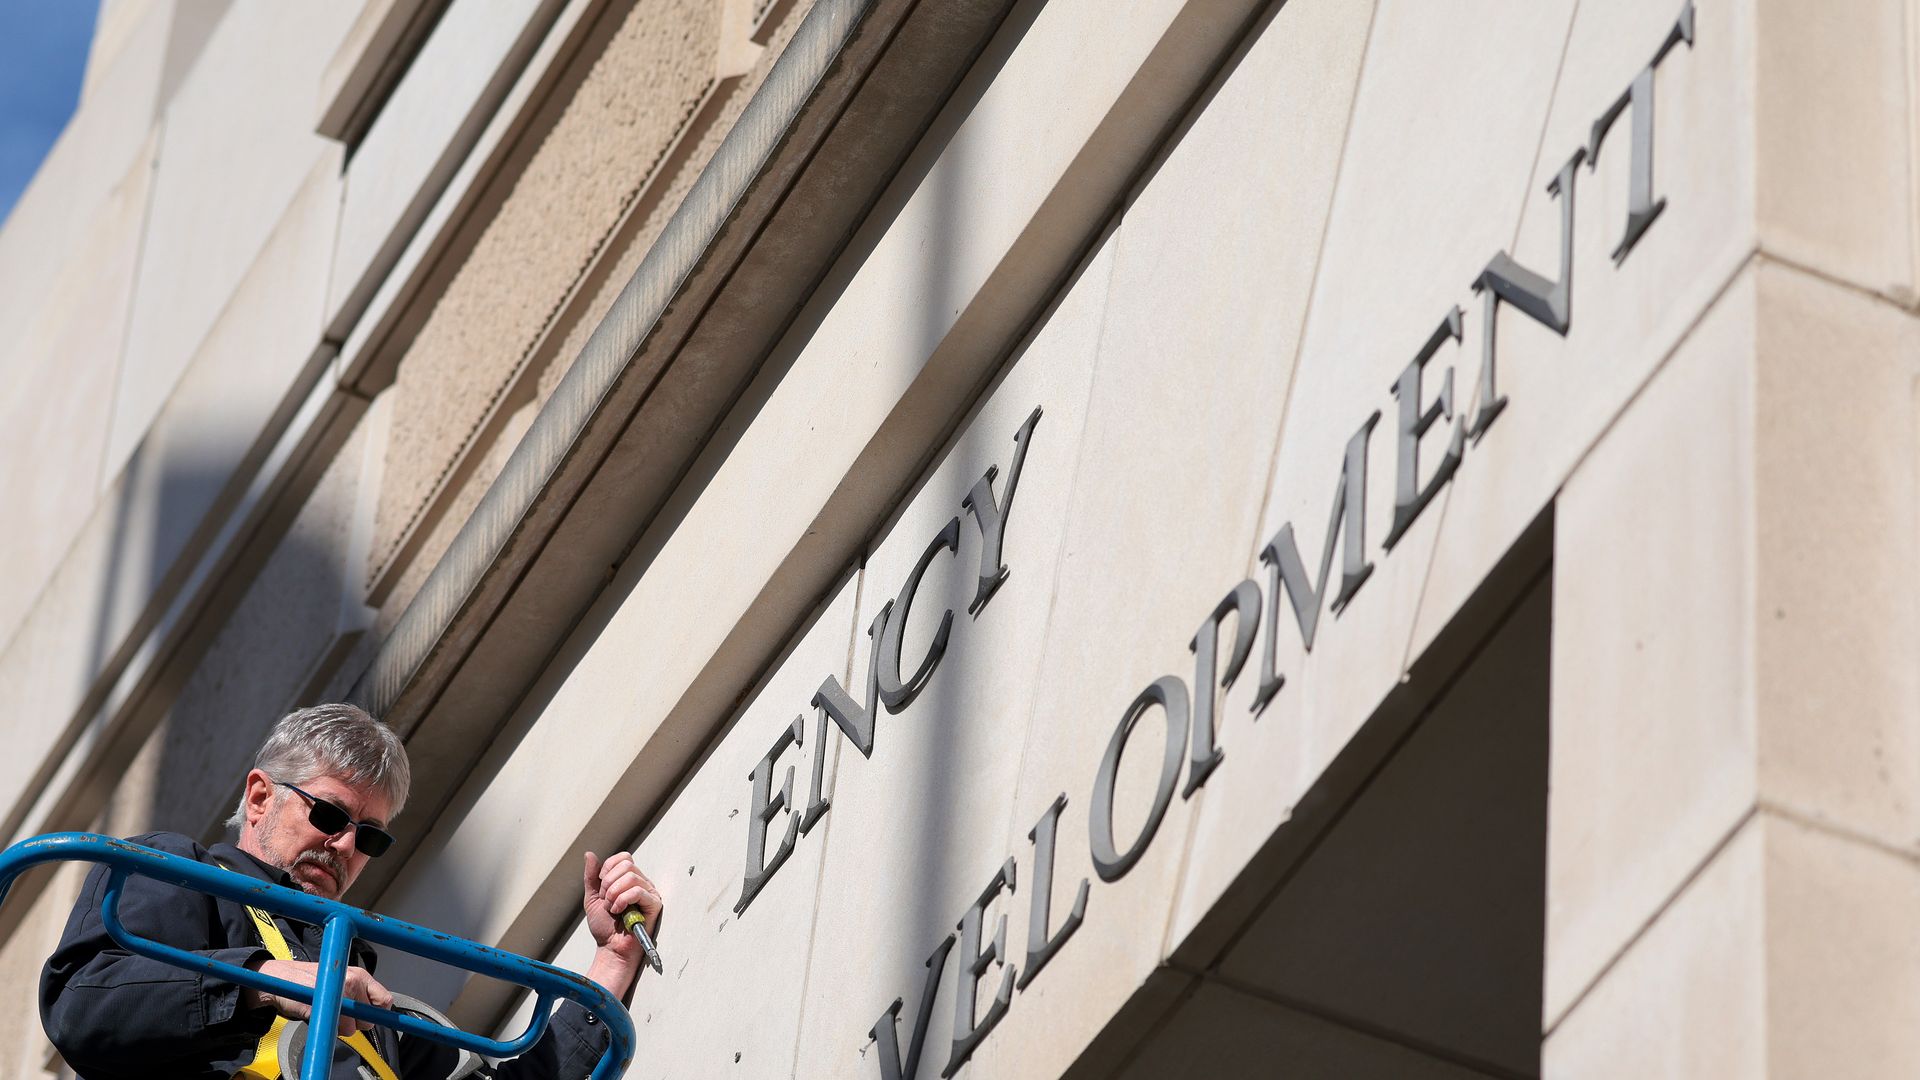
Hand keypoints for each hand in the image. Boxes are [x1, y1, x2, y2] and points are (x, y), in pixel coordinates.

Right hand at [243, 958, 391, 1036]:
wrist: (281, 979)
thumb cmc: (310, 981)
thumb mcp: (341, 980)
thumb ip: (359, 994)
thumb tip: (374, 1014)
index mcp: (360, 975)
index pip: (384, 1000)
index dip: (376, 1013)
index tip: (366, 1017)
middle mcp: (353, 981)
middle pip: (368, 1019)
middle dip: (355, 1023)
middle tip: (339, 1013)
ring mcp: (339, 993)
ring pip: (352, 1028)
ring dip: (339, 1027)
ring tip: (326, 1012)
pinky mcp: (324, 1005)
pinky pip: (335, 1029)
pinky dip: (327, 1028)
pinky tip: (318, 1014)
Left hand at [581, 850, 661, 998]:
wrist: (610, 948)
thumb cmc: (605, 926)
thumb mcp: (592, 898)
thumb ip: (592, 876)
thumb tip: (589, 854)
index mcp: (629, 879)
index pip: (623, 858)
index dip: (607, 870)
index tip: (601, 890)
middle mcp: (642, 883)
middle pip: (627, 864)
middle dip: (609, 883)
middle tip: (607, 901)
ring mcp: (650, 893)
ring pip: (631, 877)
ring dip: (614, 894)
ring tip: (612, 909)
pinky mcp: (654, 905)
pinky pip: (639, 891)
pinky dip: (623, 900)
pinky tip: (619, 912)